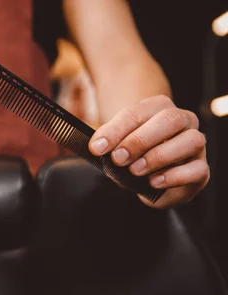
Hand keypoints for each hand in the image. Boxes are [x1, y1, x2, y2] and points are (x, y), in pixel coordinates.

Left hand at [88, 95, 208, 207]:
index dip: (117, 130)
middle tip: (119, 158)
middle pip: (170, 119)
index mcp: (159, 108)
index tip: (98, 147)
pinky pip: (197, 169)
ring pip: (191, 140)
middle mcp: (183, 121)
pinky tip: (154, 182)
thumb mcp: (115, 148)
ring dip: (159, 156)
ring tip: (135, 170)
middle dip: (140, 140)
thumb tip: (97, 146)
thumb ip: (108, 144)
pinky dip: (174, 176)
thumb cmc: (132, 157)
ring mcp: (196, 145)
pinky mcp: (201, 169)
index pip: (138, 112)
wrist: (148, 180)